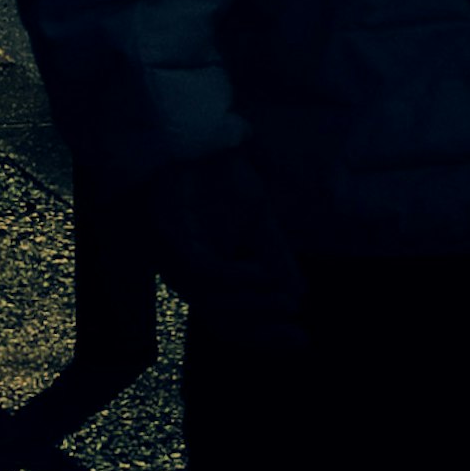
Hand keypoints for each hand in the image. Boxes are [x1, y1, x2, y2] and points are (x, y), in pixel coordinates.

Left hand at [145, 146, 304, 350]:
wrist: (200, 131)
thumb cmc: (221, 173)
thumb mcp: (259, 217)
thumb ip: (275, 256)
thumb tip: (299, 294)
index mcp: (198, 270)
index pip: (227, 317)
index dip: (262, 334)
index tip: (300, 339)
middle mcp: (179, 270)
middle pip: (216, 317)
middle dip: (258, 330)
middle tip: (296, 332)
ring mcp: (170, 254)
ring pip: (210, 300)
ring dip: (253, 305)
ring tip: (286, 302)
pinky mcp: (169, 234)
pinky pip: (205, 270)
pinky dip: (237, 278)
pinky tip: (263, 275)